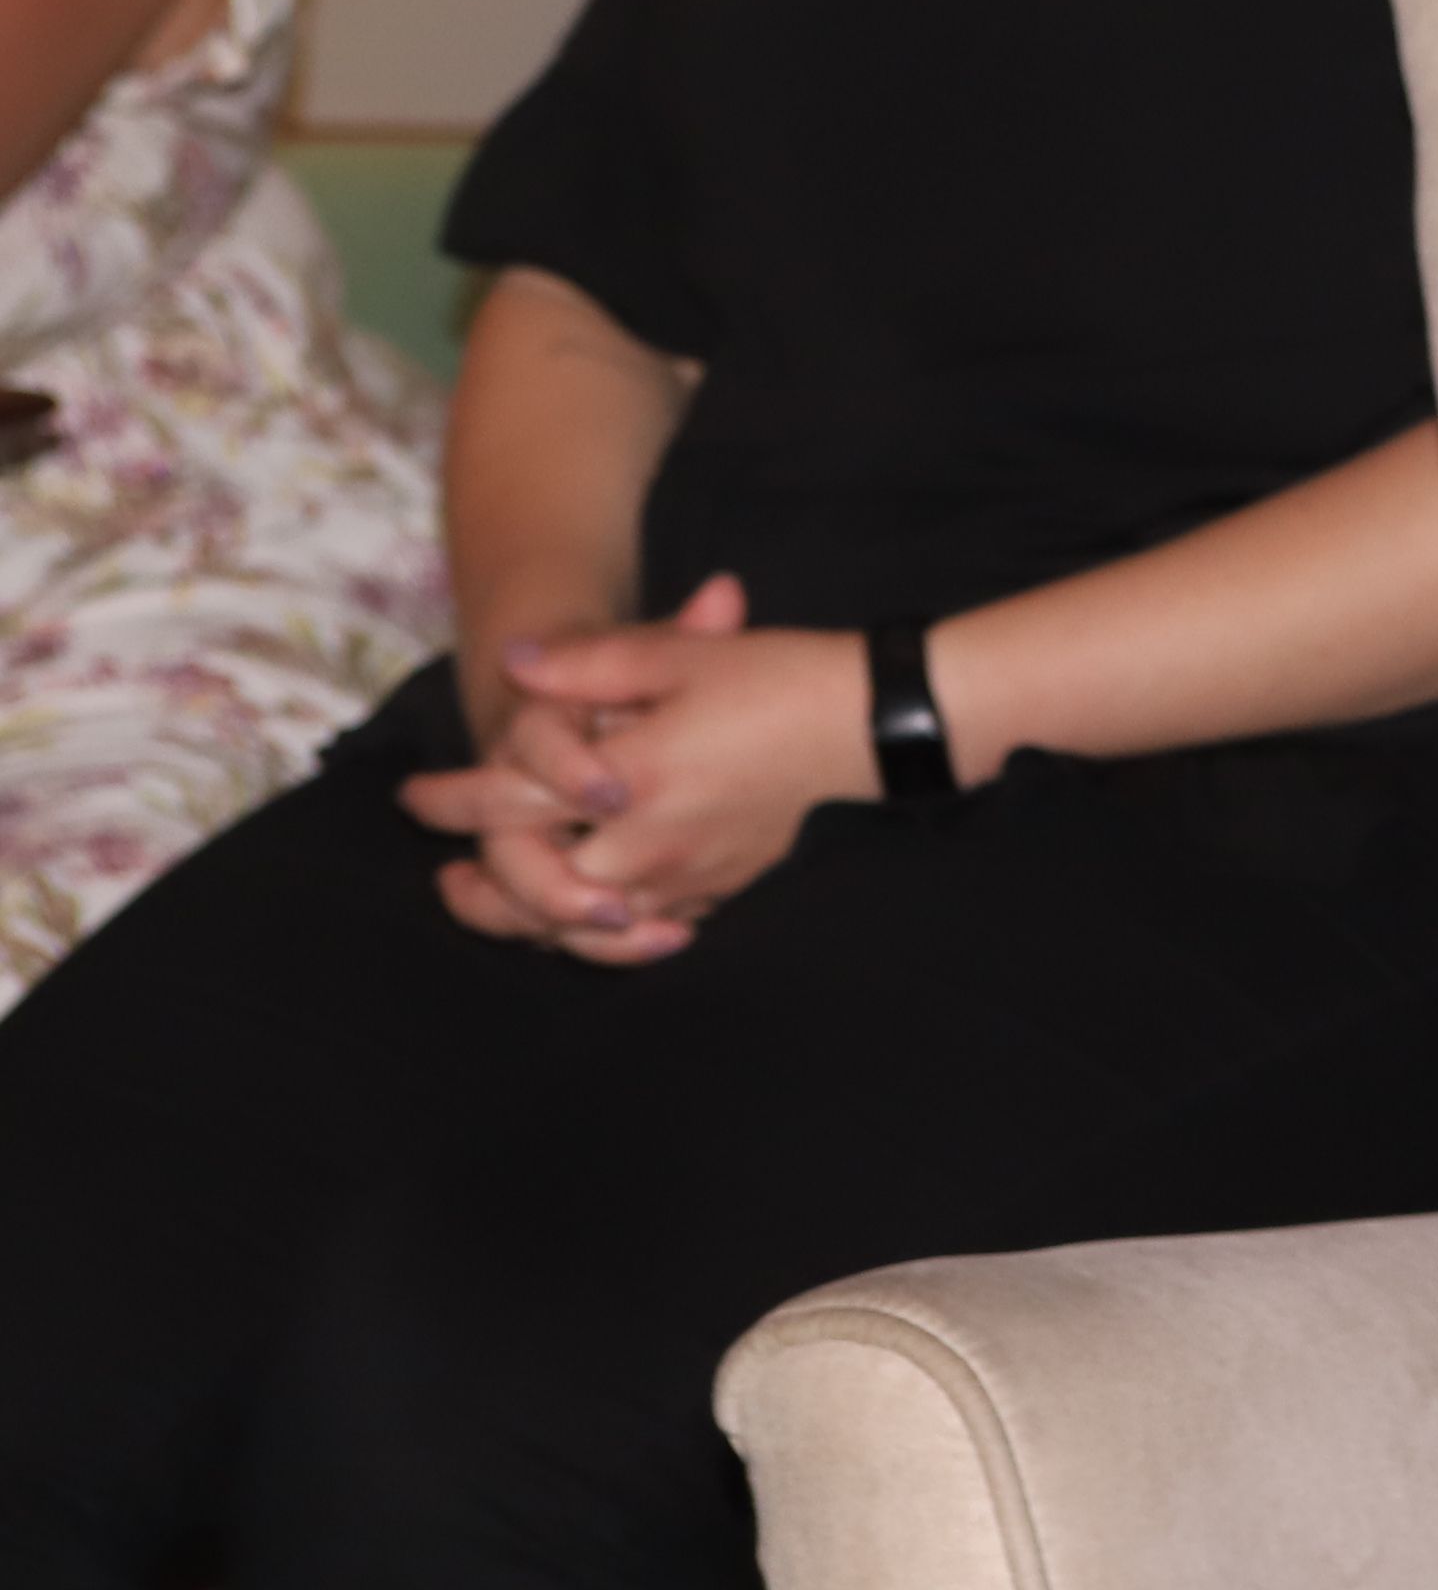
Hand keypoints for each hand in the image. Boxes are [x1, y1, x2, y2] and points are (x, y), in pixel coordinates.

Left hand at [401, 569, 874, 952]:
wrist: (871, 723)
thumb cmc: (776, 678)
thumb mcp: (678, 654)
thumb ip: (588, 661)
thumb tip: (513, 662)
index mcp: (628, 778)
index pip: (508, 802)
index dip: (448, 800)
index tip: (413, 795)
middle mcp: (647, 842)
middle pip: (529, 888)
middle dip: (475, 888)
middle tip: (442, 873)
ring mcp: (686, 876)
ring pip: (580, 927)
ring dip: (526, 921)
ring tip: (495, 904)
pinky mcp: (719, 890)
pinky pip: (640, 934)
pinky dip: (597, 935)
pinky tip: (585, 917)